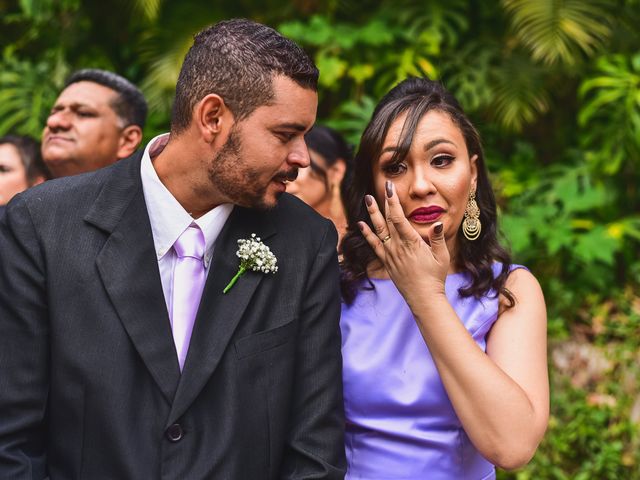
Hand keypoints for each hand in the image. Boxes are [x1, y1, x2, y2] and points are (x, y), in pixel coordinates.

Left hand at [359, 181, 449, 298]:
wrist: (423, 297)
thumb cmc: (435, 276)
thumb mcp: (442, 256)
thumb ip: (438, 238)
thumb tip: (437, 222)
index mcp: (412, 242)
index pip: (399, 218)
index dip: (393, 202)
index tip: (391, 188)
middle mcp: (398, 246)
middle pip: (387, 220)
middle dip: (383, 203)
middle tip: (380, 188)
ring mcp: (390, 254)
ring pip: (378, 230)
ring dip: (372, 214)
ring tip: (368, 200)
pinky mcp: (386, 261)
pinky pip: (374, 245)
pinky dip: (367, 235)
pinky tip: (360, 225)